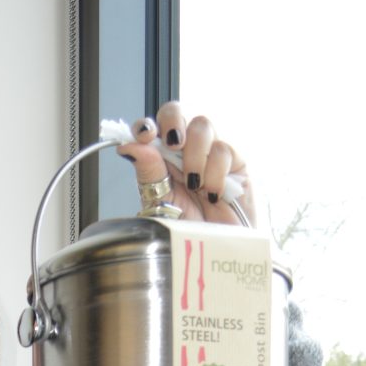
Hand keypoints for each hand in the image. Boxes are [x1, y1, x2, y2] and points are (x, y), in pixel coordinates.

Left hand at [117, 102, 257, 227]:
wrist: (217, 254)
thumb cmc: (189, 234)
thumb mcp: (161, 205)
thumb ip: (148, 173)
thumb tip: (128, 146)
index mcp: (161, 160)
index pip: (151, 127)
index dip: (146, 125)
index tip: (143, 136)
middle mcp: (184, 151)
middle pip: (176, 111)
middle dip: (172, 124)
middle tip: (173, 146)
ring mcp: (211, 153)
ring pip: (202, 125)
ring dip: (194, 155)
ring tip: (195, 185)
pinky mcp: (236, 162)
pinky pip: (224, 148)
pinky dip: (215, 172)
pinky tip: (212, 193)